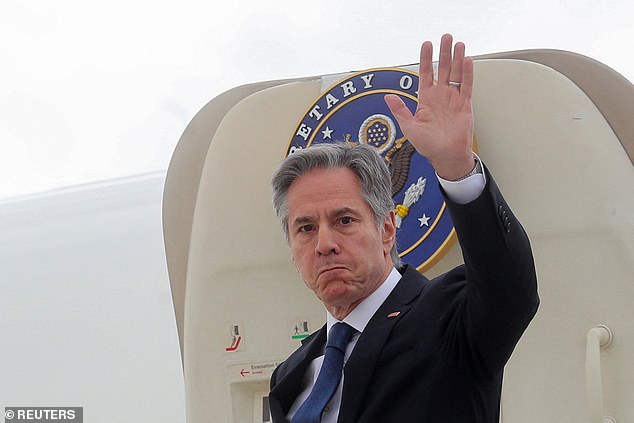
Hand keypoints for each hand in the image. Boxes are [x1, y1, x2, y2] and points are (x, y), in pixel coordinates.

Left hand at [385, 33, 474, 180]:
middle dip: (443, 52)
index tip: (426, 44)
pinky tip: (466, 60)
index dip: (425, 59)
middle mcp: (440, 96)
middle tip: (445, 37)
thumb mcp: (409, 127)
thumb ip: (400, 110)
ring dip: (456, 58)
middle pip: (442, 69)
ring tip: (457, 43)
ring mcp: (453, 99)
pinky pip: (466, 86)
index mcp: (426, 99)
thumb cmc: (428, 144)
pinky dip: (467, 73)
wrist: (446, 156)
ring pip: (455, 74)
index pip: (425, 73)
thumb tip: (388, 97)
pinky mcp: (464, 105)